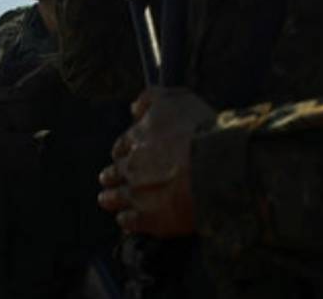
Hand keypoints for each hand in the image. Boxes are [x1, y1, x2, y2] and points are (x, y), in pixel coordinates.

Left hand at [97, 89, 216, 236]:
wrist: (216, 168)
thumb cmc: (200, 131)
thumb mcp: (177, 100)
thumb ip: (152, 99)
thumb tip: (133, 107)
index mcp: (137, 138)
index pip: (122, 145)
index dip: (122, 150)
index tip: (121, 153)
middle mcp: (132, 166)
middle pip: (115, 172)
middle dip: (112, 174)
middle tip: (108, 177)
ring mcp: (138, 194)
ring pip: (115, 197)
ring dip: (111, 198)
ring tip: (106, 199)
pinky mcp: (149, 219)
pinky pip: (129, 222)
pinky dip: (126, 220)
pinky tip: (125, 220)